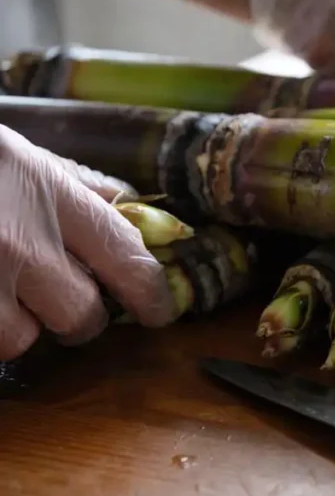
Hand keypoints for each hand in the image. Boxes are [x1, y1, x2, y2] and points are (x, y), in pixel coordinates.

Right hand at [0, 126, 176, 359]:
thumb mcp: (15, 153)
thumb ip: (72, 183)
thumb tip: (123, 202)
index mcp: (50, 195)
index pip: (128, 258)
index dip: (151, 294)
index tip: (157, 311)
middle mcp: (21, 243)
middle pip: (81, 316)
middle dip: (76, 318)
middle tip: (59, 305)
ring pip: (19, 342)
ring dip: (11, 329)